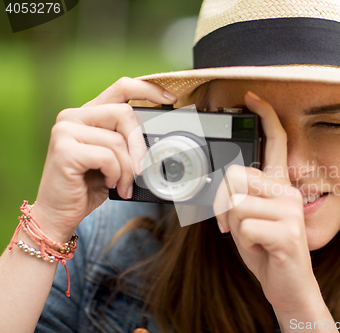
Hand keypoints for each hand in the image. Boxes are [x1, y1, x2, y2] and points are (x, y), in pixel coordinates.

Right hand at [32, 77, 176, 241]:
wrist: (59, 214)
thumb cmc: (88, 186)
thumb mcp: (114, 158)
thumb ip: (127, 141)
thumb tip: (159, 138)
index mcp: (88, 114)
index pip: (121, 87)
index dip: (148, 90)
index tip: (170, 100)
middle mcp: (73, 116)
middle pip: (124, 114)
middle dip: (140, 146)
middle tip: (142, 170)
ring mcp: (65, 131)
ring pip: (118, 140)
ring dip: (128, 169)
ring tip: (122, 184)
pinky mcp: (64, 150)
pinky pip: (108, 156)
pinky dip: (115, 174)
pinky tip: (108, 184)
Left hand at [213, 91, 321, 313]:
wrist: (289, 288)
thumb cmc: (266, 251)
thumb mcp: (247, 221)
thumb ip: (237, 198)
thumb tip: (217, 185)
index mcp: (280, 186)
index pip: (276, 144)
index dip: (266, 117)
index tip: (253, 97)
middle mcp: (288, 192)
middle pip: (235, 177)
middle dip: (223, 206)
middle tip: (233, 227)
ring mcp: (290, 211)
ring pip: (235, 204)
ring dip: (234, 229)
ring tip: (255, 240)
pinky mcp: (288, 232)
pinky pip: (243, 227)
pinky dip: (244, 245)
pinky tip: (262, 251)